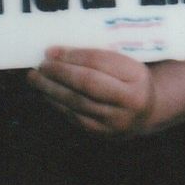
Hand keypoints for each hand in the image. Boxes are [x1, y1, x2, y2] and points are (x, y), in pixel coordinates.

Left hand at [27, 47, 155, 137]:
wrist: (148, 110)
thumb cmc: (129, 78)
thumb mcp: (125, 62)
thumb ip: (100, 55)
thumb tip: (58, 50)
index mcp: (137, 75)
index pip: (99, 61)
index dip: (72, 55)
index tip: (51, 51)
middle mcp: (130, 100)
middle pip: (87, 83)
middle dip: (59, 72)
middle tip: (40, 65)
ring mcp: (117, 120)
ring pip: (77, 102)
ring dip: (51, 89)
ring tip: (35, 78)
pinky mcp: (104, 133)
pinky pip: (75, 117)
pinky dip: (57, 103)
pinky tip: (46, 93)